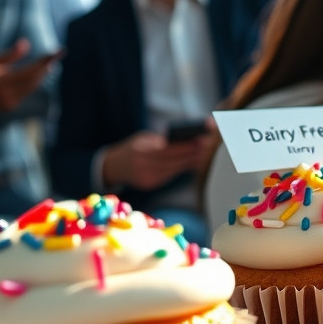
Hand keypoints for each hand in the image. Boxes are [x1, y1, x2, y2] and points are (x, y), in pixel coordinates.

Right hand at [0, 40, 63, 117]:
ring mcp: (10, 102)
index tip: (56, 53)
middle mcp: (8, 94)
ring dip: (41, 74)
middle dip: (45, 67)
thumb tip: (26, 43)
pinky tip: (38, 73)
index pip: (29, 72)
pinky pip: (27, 92)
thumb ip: (10, 55)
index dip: (44, 62)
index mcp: (1, 81)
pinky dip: (33, 82)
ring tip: (49, 62)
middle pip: (34, 80)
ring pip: (32, 87)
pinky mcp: (11, 107)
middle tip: (55, 55)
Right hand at [101, 130, 215, 190]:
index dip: (186, 145)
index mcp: (141, 150)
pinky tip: (194, 163)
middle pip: (174, 160)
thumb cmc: (133, 147)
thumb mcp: (143, 139)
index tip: (202, 139)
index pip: (169, 148)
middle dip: (193, 152)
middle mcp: (143, 165)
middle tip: (210, 145)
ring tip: (206, 153)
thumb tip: (189, 139)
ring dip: (191, 161)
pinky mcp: (149, 184)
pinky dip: (182, 168)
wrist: (113, 166)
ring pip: (174, 169)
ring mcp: (146, 177)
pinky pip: (170, 176)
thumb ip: (162, 140)